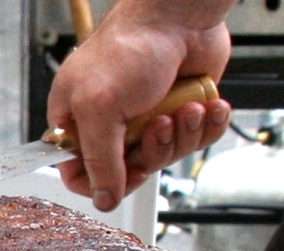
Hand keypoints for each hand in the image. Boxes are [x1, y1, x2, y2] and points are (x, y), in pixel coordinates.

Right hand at [46, 0, 235, 211]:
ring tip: (184, 108)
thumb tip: (102, 199)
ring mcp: (147, 118)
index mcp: (78, 119)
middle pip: (129, 170)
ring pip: (165, 156)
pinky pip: (194, 141)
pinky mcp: (179, 112)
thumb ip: (98, 160)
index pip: (79, 172)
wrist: (181, 17)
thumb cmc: (132, 47)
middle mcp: (111, 121)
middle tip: (157, 125)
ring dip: (181, 135)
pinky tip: (205, 106)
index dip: (104, 181)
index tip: (125, 172)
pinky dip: (205, 126)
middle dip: (152, 150)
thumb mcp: (100, 108)